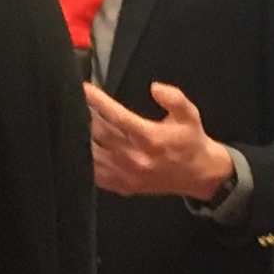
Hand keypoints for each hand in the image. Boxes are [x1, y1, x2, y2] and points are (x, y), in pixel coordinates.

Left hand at [88, 79, 234, 200]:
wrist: (200, 175)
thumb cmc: (191, 141)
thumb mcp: (189, 115)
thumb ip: (174, 98)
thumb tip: (155, 87)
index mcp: (149, 138)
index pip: (116, 116)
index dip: (98, 101)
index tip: (84, 88)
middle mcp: (134, 157)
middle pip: (99, 133)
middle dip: (84, 114)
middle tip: (75, 100)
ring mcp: (126, 175)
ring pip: (92, 154)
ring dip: (82, 137)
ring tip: (74, 120)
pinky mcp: (122, 186)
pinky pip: (95, 174)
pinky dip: (84, 160)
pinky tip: (79, 148)